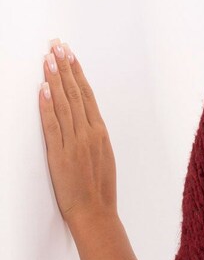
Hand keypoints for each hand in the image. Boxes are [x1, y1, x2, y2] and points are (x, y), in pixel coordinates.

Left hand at [38, 39, 117, 226]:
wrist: (95, 213)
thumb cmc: (98, 191)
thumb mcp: (103, 158)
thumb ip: (94, 137)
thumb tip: (86, 121)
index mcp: (100, 133)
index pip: (87, 95)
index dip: (77, 73)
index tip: (70, 55)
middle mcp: (89, 133)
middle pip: (76, 93)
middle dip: (65, 67)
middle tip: (57, 46)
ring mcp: (75, 143)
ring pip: (64, 104)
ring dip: (56, 79)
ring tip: (48, 58)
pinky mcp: (60, 154)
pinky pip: (53, 125)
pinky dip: (48, 105)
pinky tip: (44, 88)